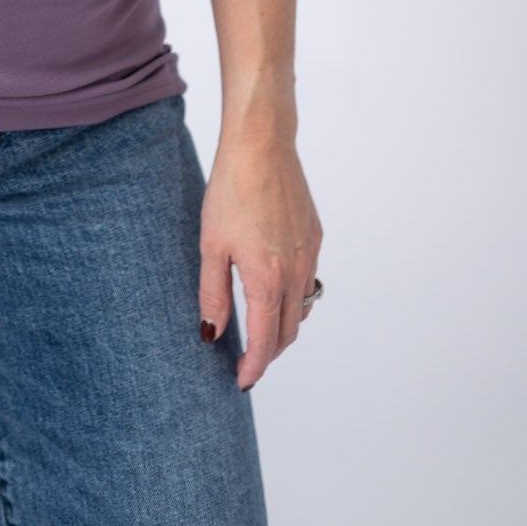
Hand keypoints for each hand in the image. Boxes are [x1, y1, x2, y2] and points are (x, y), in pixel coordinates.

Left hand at [198, 133, 322, 391]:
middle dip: (270, 351)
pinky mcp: (315, 235)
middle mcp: (295, 272)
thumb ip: (213, 293)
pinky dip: (296, 294)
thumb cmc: (231, 190)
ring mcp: (309, 253)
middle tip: (249, 359)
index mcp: (267, 279)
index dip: (255, 366)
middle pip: (289, 331)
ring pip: (303, 307)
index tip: (243, 381)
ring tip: (262, 327)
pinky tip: (276, 284)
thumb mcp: (211, 245)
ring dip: (285, 326)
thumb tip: (212, 333)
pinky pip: (309, 278)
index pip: (266, 341)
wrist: (261, 145)